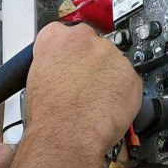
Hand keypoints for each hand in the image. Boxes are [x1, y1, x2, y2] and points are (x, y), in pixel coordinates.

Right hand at [25, 22, 140, 149]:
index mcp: (55, 37)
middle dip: (91, 62)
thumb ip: (51, 63)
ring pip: (112, 63)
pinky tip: (107, 107)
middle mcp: (84, 39)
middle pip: (92, 45)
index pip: (64, 32)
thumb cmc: (49, 114)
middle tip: (83, 85)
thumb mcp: (35, 78)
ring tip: (95, 101)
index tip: (71, 62)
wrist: (67, 135)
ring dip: (108, 77)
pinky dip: (122, 92)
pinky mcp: (131, 74)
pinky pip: (128, 80)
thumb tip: (60, 67)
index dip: (69, 52)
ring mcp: (111, 55)